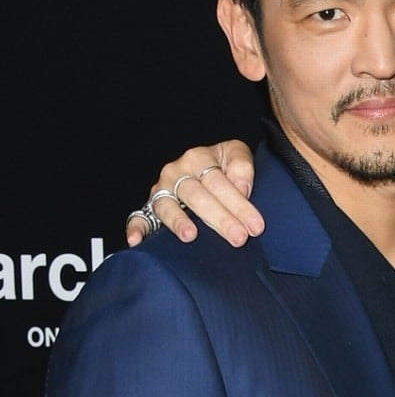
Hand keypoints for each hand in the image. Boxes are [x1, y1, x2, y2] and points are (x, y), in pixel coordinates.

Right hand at [126, 140, 263, 247]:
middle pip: (197, 197)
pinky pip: (138, 217)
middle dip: (220, 219)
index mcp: (199, 158)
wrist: (205, 165)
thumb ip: (241, 166)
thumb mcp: (236, 154)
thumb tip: (242, 188)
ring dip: (179, 222)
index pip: (219, 183)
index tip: (256, 226)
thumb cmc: (224, 164)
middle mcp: (176, 172)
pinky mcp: (149, 207)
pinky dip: (136, 228)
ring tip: (191, 236)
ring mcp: (161, 190)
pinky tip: (136, 241)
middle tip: (239, 238)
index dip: (239, 205)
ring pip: (168, 206)